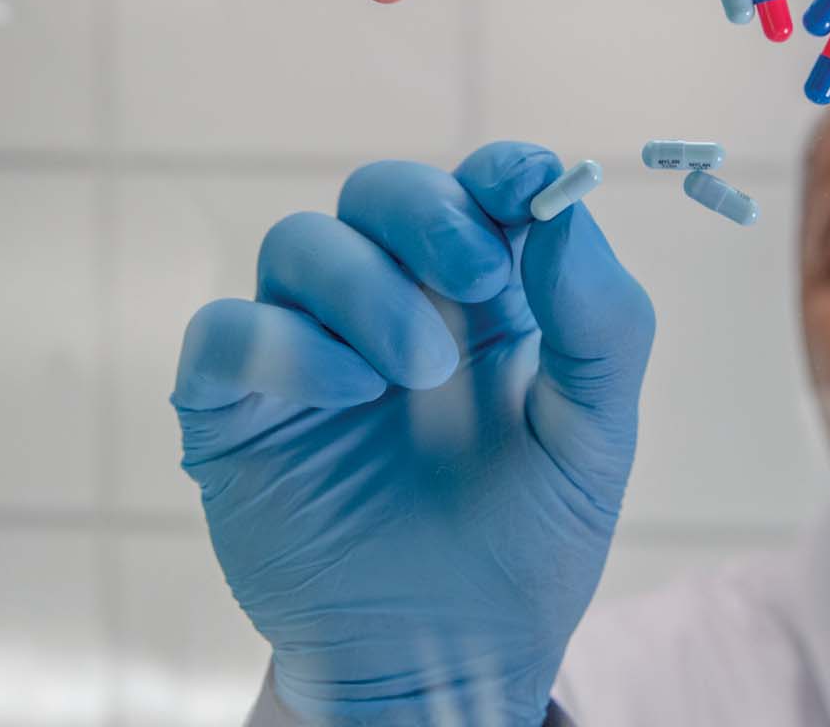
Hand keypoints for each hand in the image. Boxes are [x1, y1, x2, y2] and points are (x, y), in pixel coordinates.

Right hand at [172, 143, 654, 724]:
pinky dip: (285, 344)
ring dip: (367, 289)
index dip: (499, 170)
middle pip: (381, 193)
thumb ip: (600, 325)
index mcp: (484, 300)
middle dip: (428, 213)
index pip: (480, 191)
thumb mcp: (594, 440)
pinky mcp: (238, 408)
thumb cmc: (527, 543)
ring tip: (420, 370)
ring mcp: (310, 350)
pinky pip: (229, 331)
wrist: (448, 659)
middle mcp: (392, 305)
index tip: (528, 181)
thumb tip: (568, 212)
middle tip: (477, 275)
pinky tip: (349, 393)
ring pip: (301, 244)